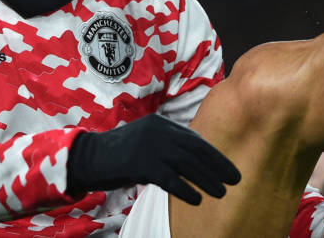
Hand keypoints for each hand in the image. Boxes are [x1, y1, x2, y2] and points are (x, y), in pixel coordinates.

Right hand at [66, 113, 240, 204]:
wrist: (88, 157)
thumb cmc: (119, 153)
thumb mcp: (145, 141)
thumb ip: (167, 145)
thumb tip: (194, 160)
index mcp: (161, 124)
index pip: (195, 140)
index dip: (214, 155)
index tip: (228, 167)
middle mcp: (159, 131)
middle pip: (196, 151)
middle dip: (218, 166)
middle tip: (235, 179)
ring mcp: (150, 147)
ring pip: (187, 165)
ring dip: (207, 180)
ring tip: (221, 192)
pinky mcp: (142, 164)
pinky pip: (171, 180)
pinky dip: (186, 190)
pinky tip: (197, 199)